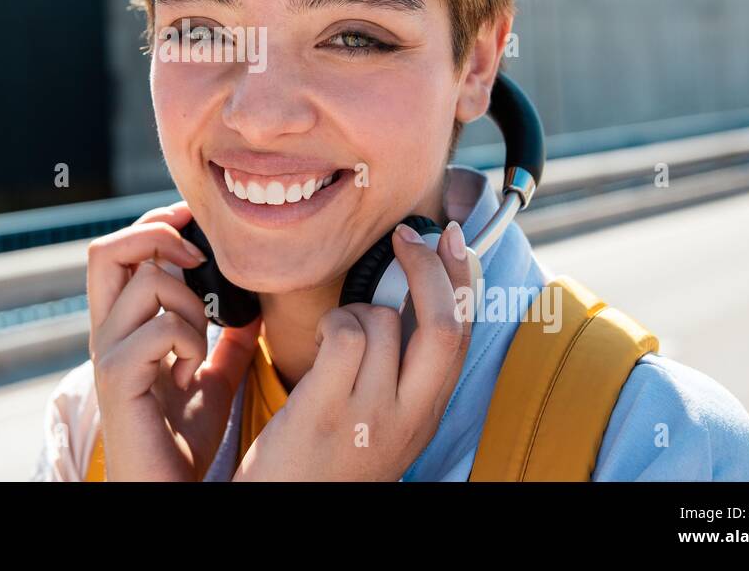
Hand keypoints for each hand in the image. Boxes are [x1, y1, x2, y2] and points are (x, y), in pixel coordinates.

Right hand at [88, 201, 260, 480]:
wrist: (167, 489)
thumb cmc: (183, 441)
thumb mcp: (213, 380)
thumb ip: (228, 343)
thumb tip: (256, 311)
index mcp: (122, 327)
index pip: (117, 251)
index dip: (154, 225)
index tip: (195, 225)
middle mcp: (106, 333)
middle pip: (104, 249)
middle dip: (155, 234)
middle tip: (196, 257)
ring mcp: (108, 354)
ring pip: (147, 282)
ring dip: (190, 303)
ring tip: (200, 344)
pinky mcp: (118, 378)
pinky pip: (162, 329)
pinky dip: (190, 342)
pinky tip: (191, 374)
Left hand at [233, 220, 474, 480]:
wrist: (284, 513)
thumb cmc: (322, 459)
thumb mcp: (381, 421)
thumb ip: (399, 372)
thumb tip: (407, 296)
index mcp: (426, 415)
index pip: (462, 335)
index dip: (463, 279)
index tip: (453, 238)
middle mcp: (409, 417)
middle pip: (443, 324)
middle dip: (430, 266)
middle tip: (407, 236)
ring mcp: (370, 415)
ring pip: (383, 320)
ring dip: (355, 307)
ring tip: (334, 337)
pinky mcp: (328, 410)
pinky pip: (345, 333)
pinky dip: (330, 322)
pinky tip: (317, 344)